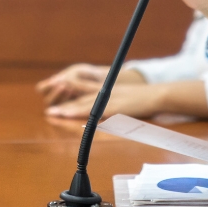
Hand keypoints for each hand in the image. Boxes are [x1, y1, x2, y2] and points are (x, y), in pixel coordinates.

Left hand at [45, 80, 207, 120]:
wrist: (158, 95)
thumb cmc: (145, 99)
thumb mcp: (127, 99)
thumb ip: (115, 105)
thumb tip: (106, 115)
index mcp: (108, 91)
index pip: (86, 95)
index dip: (71, 99)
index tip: (57, 105)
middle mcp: (106, 93)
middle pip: (82, 98)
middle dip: (65, 104)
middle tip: (49, 111)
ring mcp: (110, 99)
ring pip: (85, 104)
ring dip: (69, 108)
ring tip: (54, 113)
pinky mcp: (116, 106)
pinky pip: (96, 110)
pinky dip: (84, 112)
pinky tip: (75, 115)